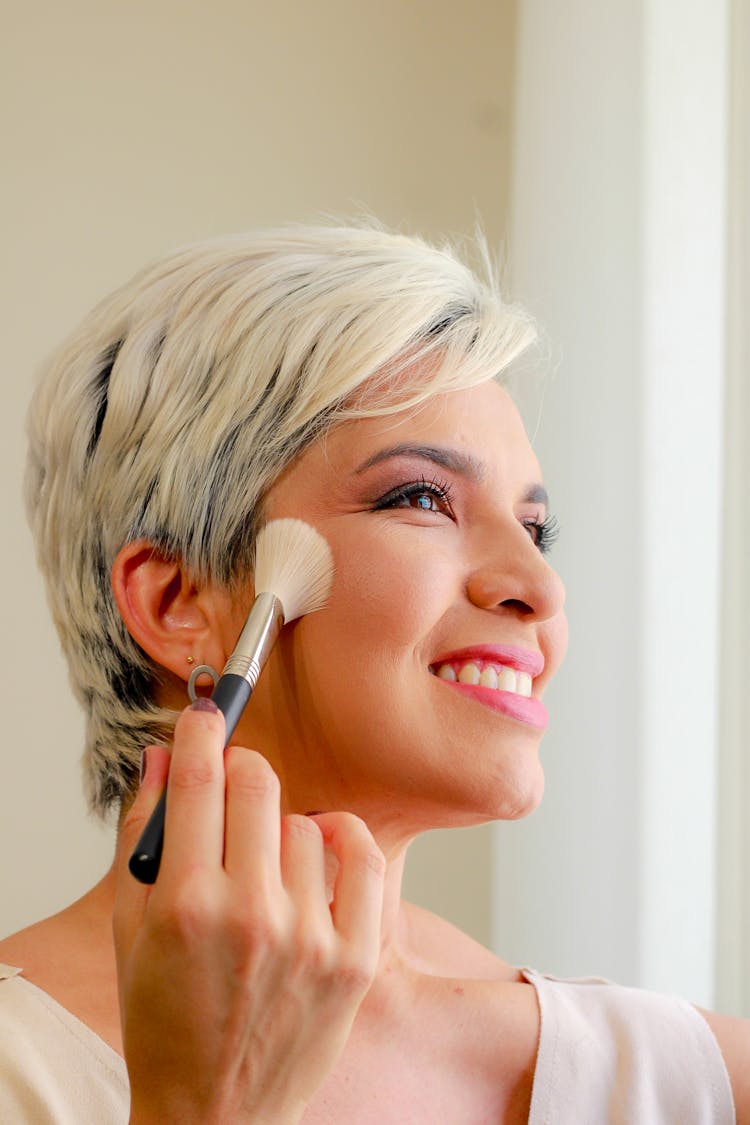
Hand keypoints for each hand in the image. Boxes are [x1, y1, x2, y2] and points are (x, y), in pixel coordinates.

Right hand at [113, 702, 385, 1124]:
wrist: (216, 1114)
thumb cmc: (166, 1021)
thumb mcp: (132, 928)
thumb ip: (144, 834)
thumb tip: (165, 759)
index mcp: (186, 904)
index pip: (202, 779)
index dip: (203, 732)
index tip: (206, 715)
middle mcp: (252, 915)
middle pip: (258, 783)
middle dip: (240, 768)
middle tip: (231, 783)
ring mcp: (311, 937)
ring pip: (306, 821)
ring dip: (282, 826)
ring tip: (265, 864)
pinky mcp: (355, 958)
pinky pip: (363, 855)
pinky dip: (343, 839)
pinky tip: (321, 853)